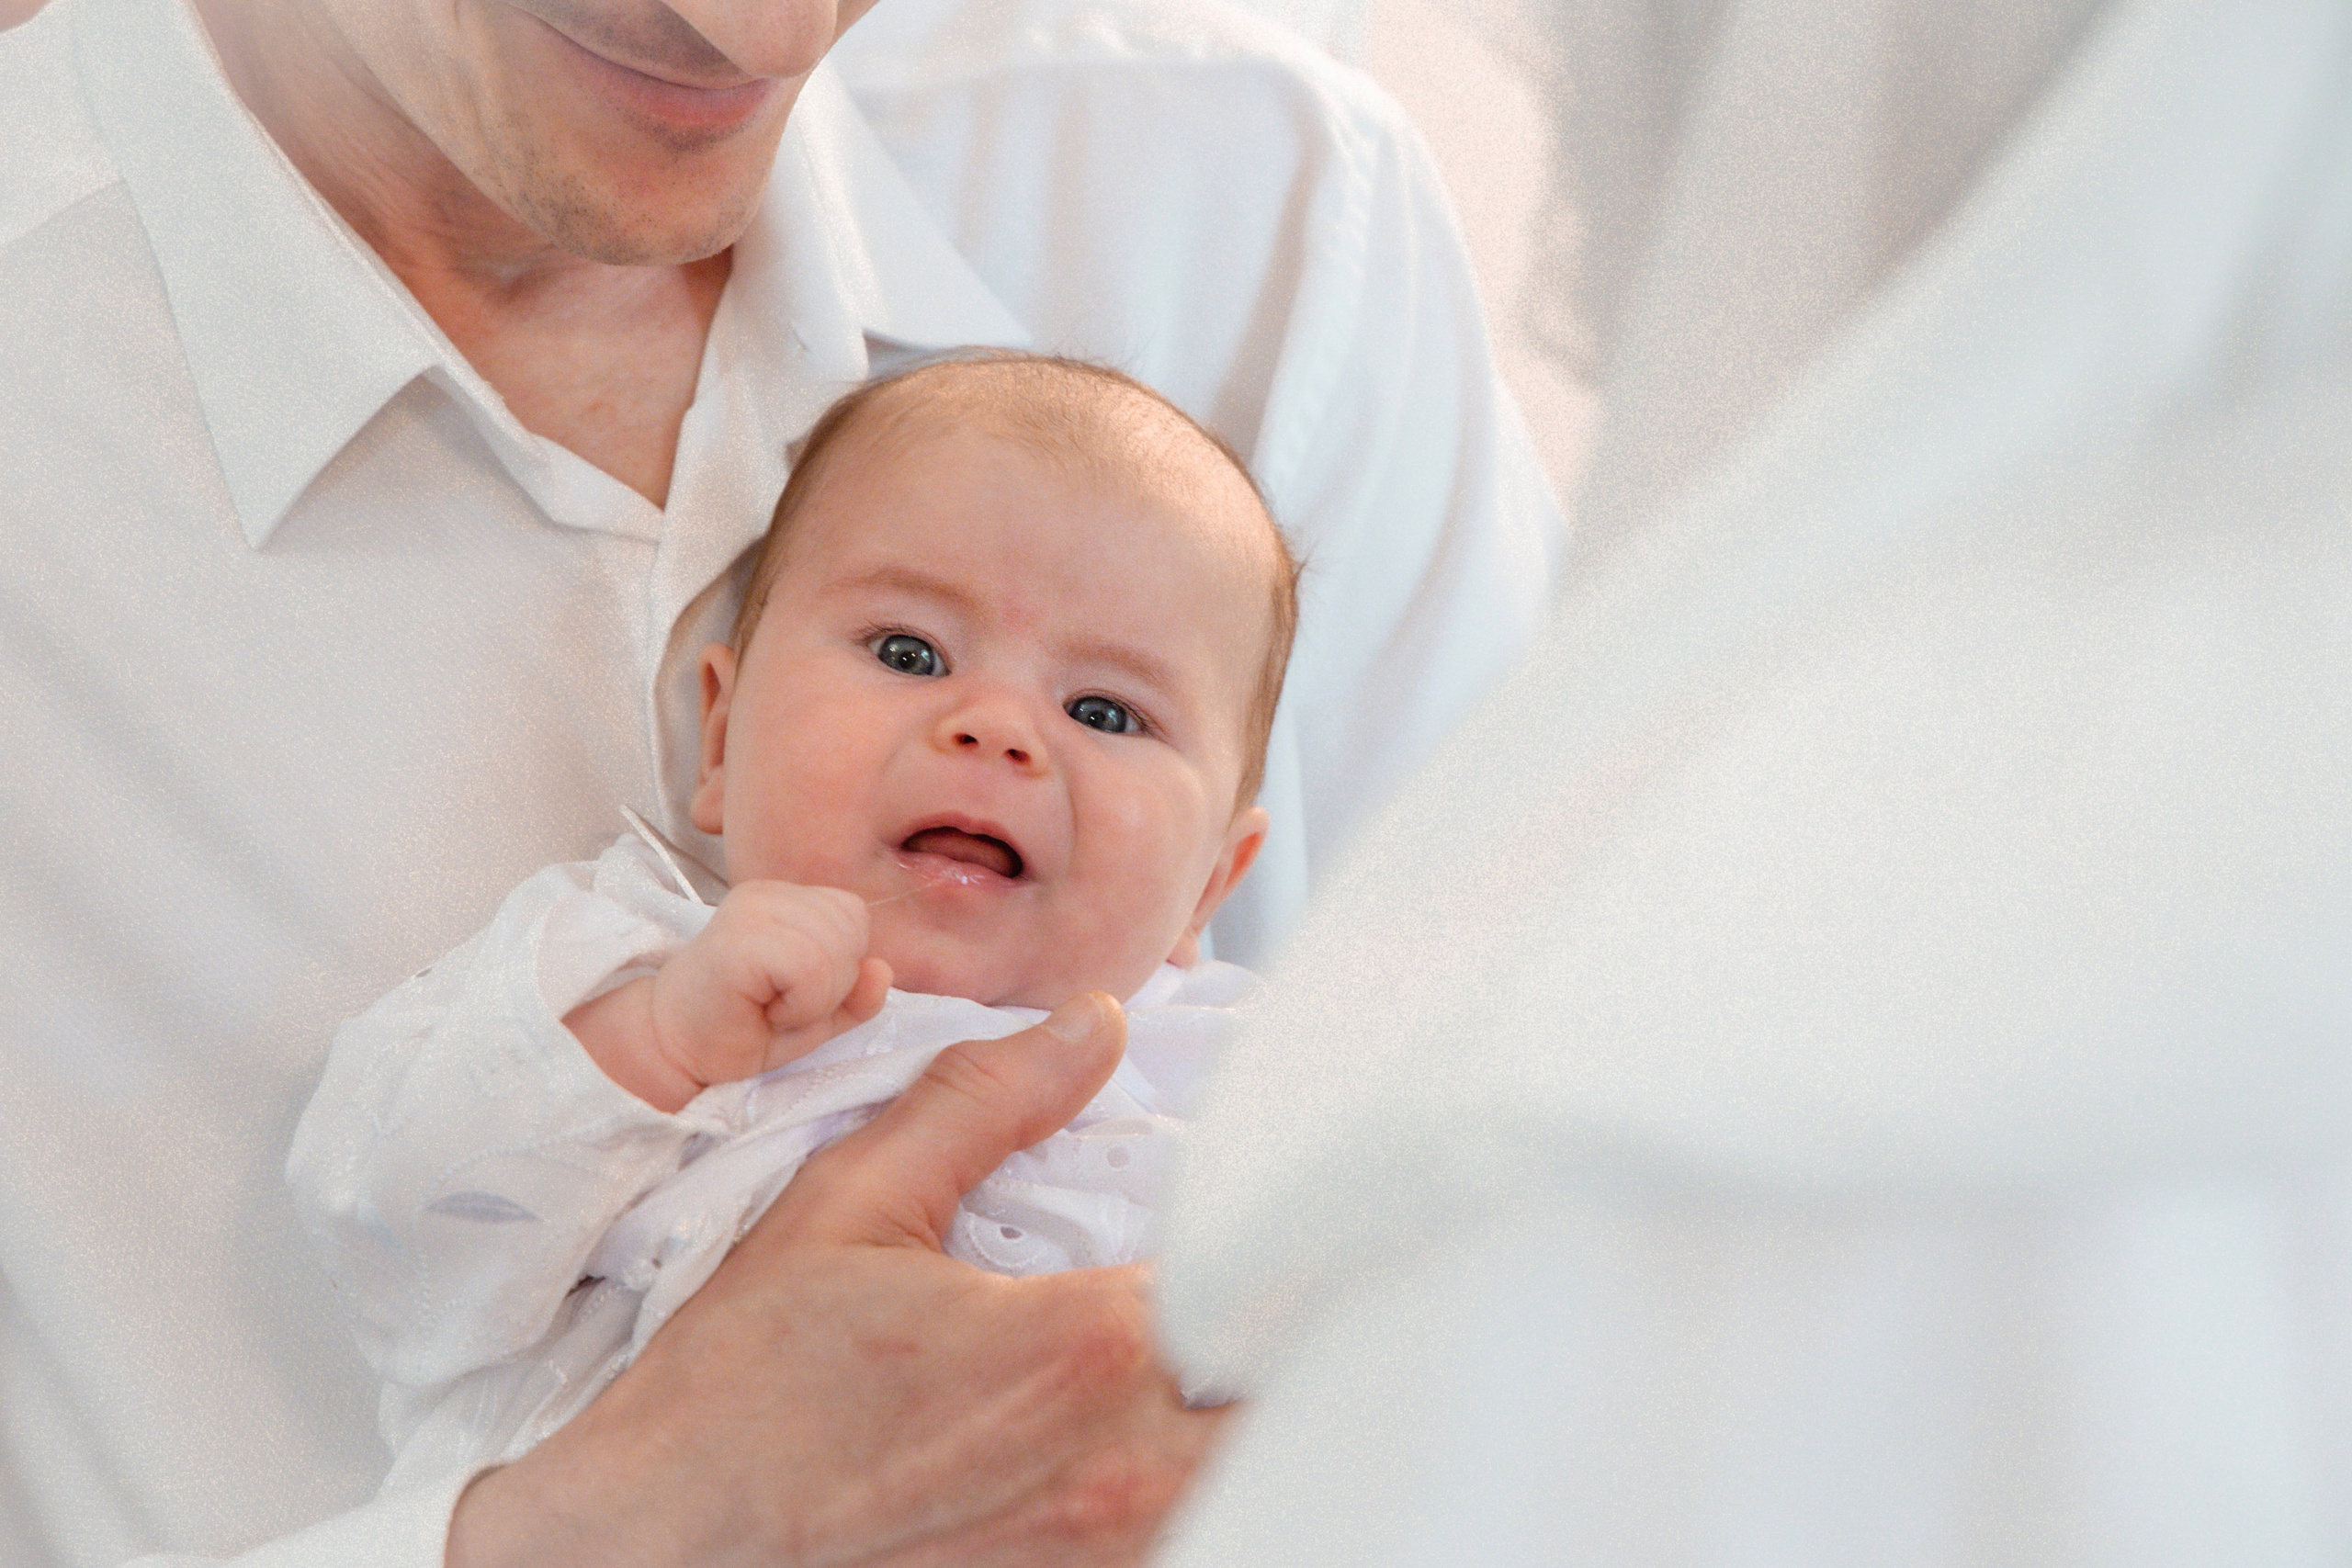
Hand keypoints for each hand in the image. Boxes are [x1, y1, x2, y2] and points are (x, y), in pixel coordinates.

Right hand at [447, 993, 1229, 1567]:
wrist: (656, 1553)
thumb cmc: (741, 1397)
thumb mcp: (850, 1209)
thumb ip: (986, 1103)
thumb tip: (1095, 1021)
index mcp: (1085, 1347)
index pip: (1265, 1275)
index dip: (1281, 1238)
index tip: (1271, 1213)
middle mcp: (1123, 1466)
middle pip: (1289, 1393)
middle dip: (1284, 1333)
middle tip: (1257, 1288)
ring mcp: (1109, 1553)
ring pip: (1255, 1478)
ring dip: (1248, 1419)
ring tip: (1211, 1369)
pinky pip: (1193, 1535)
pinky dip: (1196, 1490)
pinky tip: (1149, 1449)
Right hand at [568, 879, 891, 1110]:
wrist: (674, 1048)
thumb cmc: (743, 1027)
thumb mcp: (817, 1015)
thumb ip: (857, 995)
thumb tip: (883, 969)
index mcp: (789, 897)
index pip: (854, 916)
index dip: (840, 966)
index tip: (792, 992)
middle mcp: (769, 890)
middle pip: (850, 931)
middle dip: (830, 985)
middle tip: (779, 1004)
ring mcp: (752, 907)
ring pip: (835, 949)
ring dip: (813, 998)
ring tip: (770, 1006)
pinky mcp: (740, 937)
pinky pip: (811, 966)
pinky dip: (801, 1003)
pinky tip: (764, 1010)